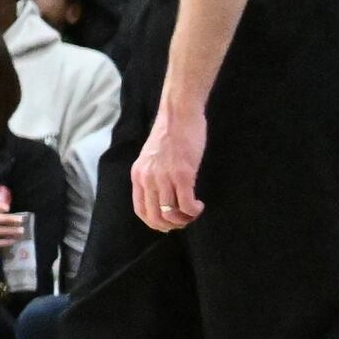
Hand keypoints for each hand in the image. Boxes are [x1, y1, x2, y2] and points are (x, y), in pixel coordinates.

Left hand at [132, 99, 207, 230]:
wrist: (178, 114)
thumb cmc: (170, 134)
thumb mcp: (151, 157)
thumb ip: (152, 175)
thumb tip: (161, 197)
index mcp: (138, 175)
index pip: (141, 210)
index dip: (155, 223)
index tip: (169, 223)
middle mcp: (148, 178)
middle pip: (155, 216)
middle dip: (172, 225)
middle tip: (185, 220)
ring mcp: (164, 177)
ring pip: (171, 214)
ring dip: (185, 219)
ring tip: (194, 211)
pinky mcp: (182, 174)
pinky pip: (186, 205)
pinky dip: (194, 211)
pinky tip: (199, 205)